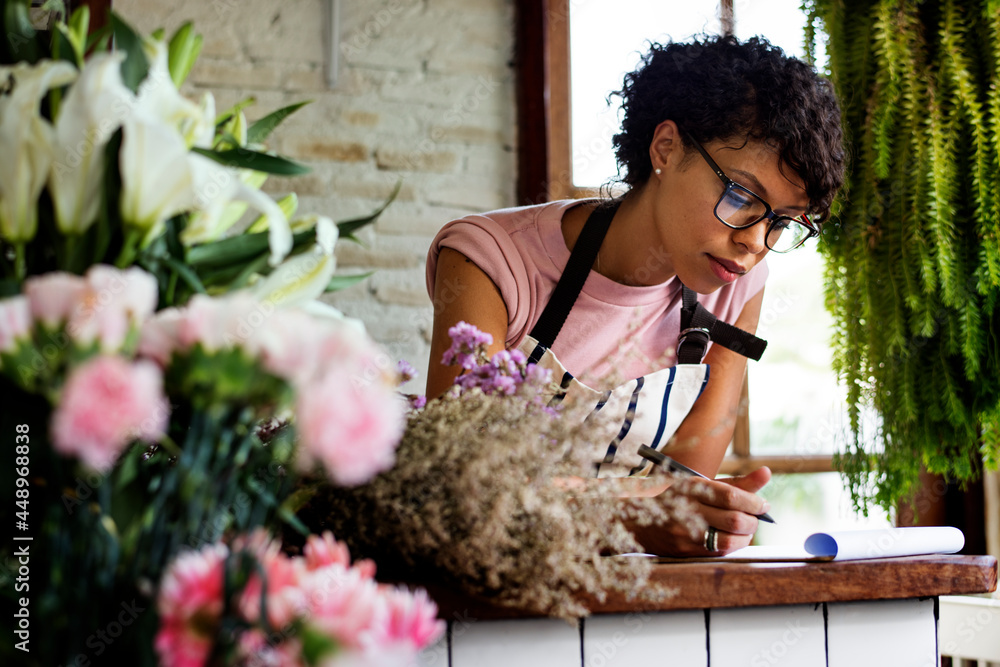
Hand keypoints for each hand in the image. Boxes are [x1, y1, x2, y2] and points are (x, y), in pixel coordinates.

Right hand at [630, 466, 771, 556]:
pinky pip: (719, 552)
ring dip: (745, 536)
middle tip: (755, 517)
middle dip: (752, 520)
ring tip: (745, 529)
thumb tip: (767, 473)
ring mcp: (684, 533)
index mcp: (690, 487)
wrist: (635, 518)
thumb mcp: (701, 484)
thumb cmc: (677, 497)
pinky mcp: (684, 551)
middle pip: (734, 519)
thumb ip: (735, 482)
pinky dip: (732, 545)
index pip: (730, 495)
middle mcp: (686, 509)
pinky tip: (730, 537)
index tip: (763, 504)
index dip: (753, 501)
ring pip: (730, 540)